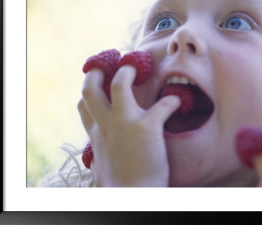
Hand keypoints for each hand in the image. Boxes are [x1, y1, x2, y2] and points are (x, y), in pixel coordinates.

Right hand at [77, 66, 179, 186]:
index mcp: (97, 134)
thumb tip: (97, 159)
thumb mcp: (100, 167)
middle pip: (91, 89)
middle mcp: (107, 124)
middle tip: (111, 64)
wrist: (134, 197)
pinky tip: (177, 102)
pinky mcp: (148, 126)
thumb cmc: (120, 187)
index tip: (98, 82)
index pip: (84, 105)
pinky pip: (164, 104)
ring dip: (128, 71)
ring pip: (120, 83)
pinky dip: (172, 101)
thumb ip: (99, 156)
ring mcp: (126, 122)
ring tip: (137, 68)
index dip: (90, 89)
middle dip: (98, 72)